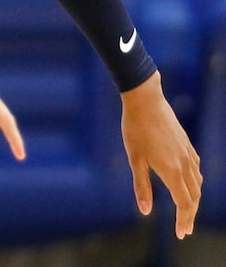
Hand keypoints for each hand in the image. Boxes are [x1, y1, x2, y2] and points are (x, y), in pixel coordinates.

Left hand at [121, 70, 201, 238]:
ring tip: (188, 210)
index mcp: (172, 171)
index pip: (184, 203)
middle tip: (185, 229)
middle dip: (190, 215)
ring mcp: (187, 153)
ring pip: (198, 183)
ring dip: (194, 200)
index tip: (181, 234)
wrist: (145, 99)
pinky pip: (196, 169)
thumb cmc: (135, 128)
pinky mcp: (186, 143)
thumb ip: (142, 186)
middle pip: (194, 197)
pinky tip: (189, 182)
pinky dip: (195, 182)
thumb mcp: (135, 158)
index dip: (184, 220)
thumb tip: (145, 211)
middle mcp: (184, 164)